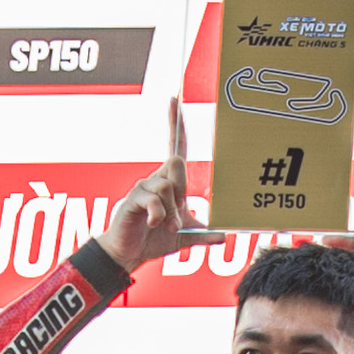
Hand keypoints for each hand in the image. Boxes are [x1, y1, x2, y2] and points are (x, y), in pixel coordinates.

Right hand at [98, 99, 205, 273]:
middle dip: (181, 190)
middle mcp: (155, 179)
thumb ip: (204, 233)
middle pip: (176, 162)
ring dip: (171, 212)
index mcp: (169, 182)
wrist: (128, 253)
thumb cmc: (153, 239)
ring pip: (167, 186)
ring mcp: (143, 187)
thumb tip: (224, 235)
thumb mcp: (184, 236)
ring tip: (164, 225)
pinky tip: (153, 223)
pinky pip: (153, 200)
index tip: (174, 99)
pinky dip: (158, 215)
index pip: (175, 146)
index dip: (175, 123)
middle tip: (177, 214)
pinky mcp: (133, 199)